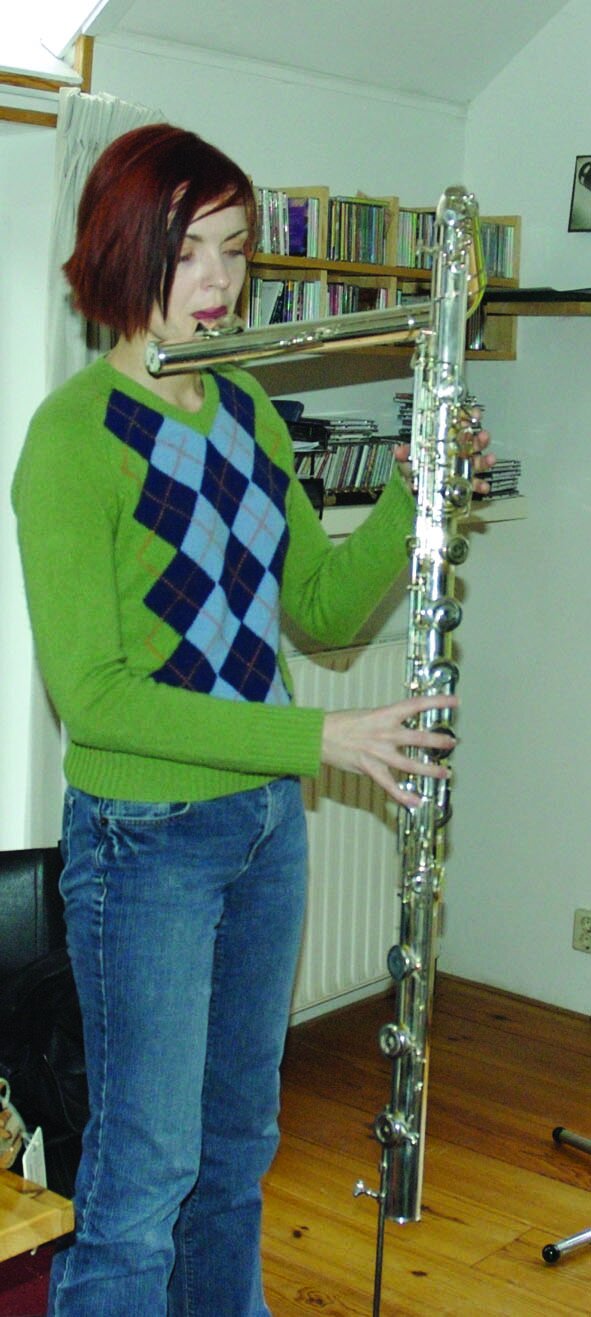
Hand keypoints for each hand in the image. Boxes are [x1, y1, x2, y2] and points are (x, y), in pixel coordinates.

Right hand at [321, 694, 457, 806]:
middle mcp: (385, 733)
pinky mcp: (370, 768)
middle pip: (418, 737)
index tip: (453, 702)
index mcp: (384, 715)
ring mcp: (378, 752)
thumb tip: (402, 727)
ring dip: (429, 770)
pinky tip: (415, 802)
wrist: (318, 736)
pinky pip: (390, 785)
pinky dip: (403, 796)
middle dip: (438, 741)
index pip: (416, 705)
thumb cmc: (341, 724)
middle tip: (452, 743)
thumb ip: (387, 722)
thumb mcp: (368, 715)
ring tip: (445, 773)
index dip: (437, 702)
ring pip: (410, 764)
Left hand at [394, 410, 495, 495]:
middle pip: (472, 443)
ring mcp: (461, 468)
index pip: (458, 426)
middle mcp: (456, 453)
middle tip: (484, 436)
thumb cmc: (412, 470)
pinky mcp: (462, 485)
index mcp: (444, 442)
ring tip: (490, 459)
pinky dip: (480, 485)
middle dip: (480, 439)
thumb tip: (399, 450)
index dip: (468, 418)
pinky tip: (484, 486)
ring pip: (477, 461)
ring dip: (485, 460)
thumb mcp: (406, 459)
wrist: (413, 491)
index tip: (475, 414)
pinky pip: (474, 485)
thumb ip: (405, 454)